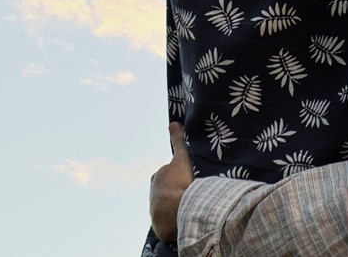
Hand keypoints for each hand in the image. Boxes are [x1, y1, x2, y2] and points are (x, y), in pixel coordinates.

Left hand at [148, 122, 193, 243]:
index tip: (189, 178)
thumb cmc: (178, 183)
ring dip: (178, 204)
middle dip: (177, 189)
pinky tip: (187, 217)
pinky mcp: (160, 224)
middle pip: (167, 188)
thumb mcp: (181, 159)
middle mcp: (153, 192)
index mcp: (157, 177)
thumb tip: (173, 123)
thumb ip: (178, 142)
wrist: (173, 212)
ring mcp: (155, 209)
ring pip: (169, 203)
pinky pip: (171, 218)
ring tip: (192, 205)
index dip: (180, 174)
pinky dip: (178, 216)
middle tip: (193, 191)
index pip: (169, 173)